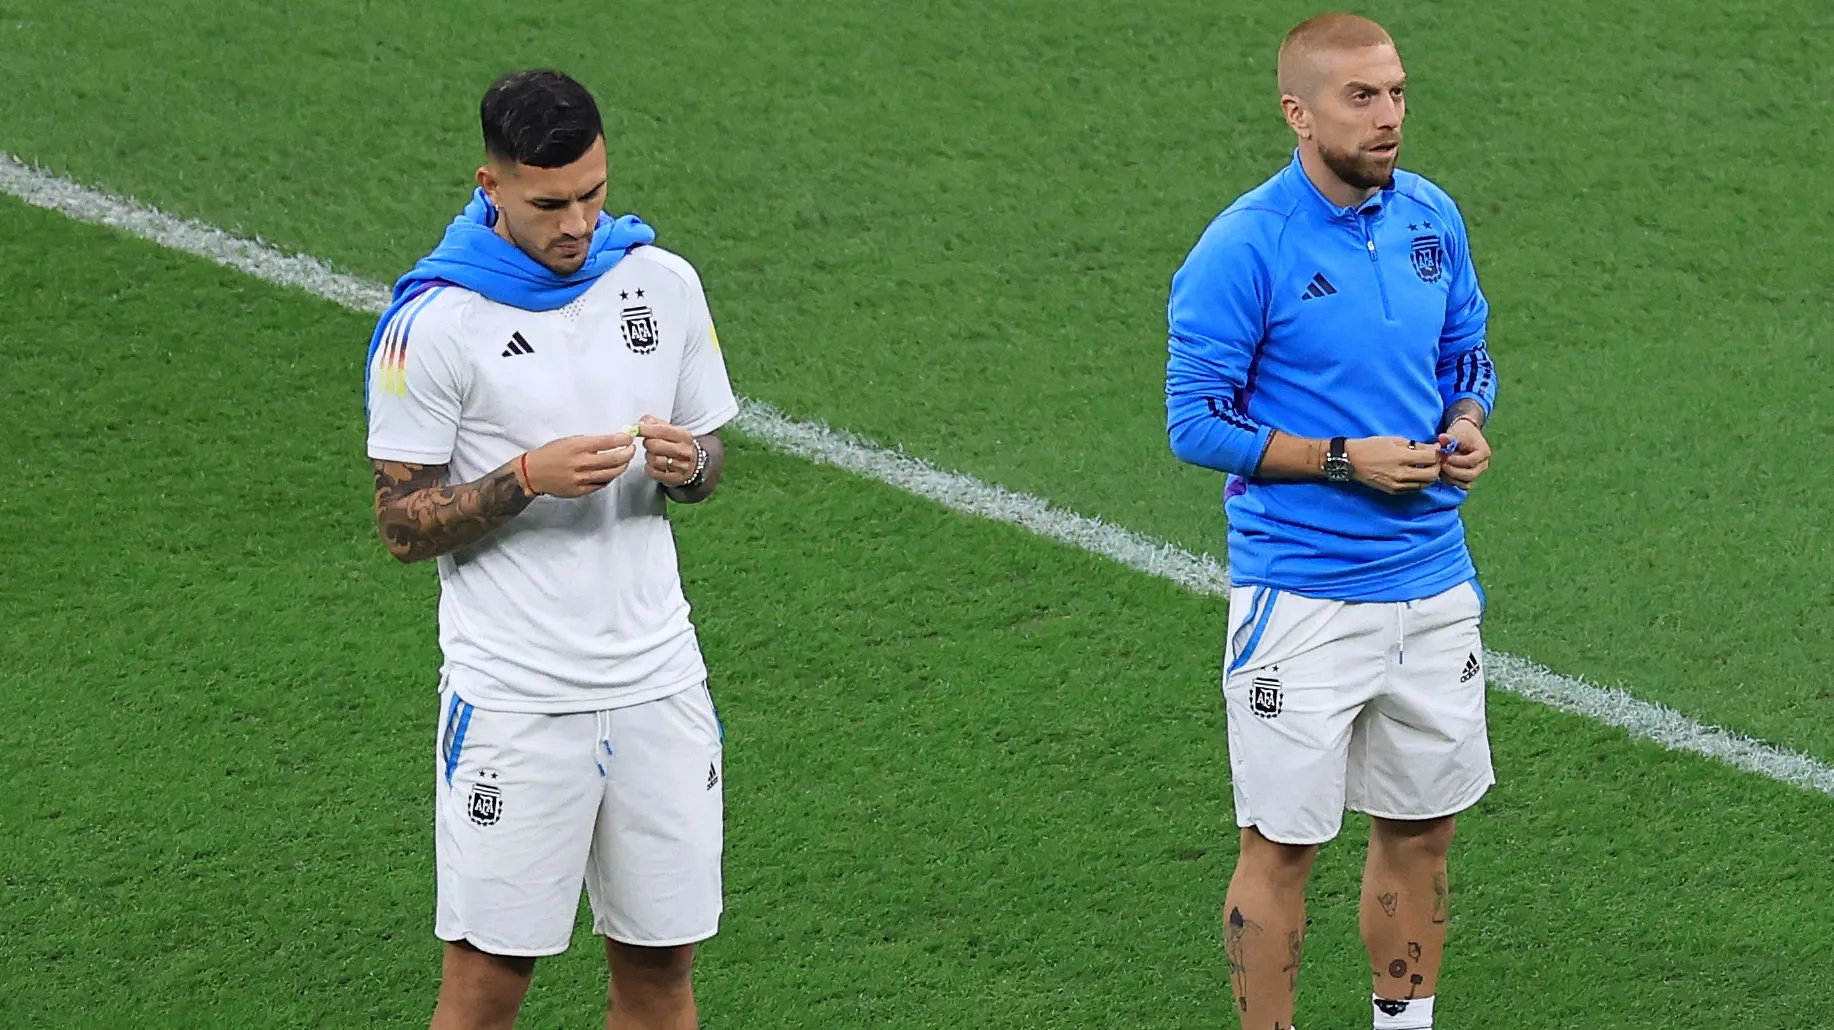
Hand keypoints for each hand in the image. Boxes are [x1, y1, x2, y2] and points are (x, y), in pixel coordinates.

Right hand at [521, 433, 635, 496]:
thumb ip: (590, 443)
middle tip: (631, 450)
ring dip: (621, 467)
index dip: (623, 440)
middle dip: (627, 453)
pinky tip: (611, 472)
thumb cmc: (551, 453)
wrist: (532, 473)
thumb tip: (612, 442)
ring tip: (624, 461)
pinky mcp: (580, 491)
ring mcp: (581, 478)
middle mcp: (581, 463)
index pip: (608, 442)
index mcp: (578, 446)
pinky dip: (609, 478)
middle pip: (614, 459)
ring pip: (610, 474)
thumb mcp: (569, 441)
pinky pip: (601, 485)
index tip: (629, 438)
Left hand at [635, 415, 700, 487]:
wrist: (694, 463)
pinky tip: (653, 464)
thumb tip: (639, 424)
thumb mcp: (670, 429)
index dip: (646, 429)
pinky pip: (654, 472)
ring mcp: (681, 466)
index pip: (661, 430)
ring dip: (648, 456)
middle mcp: (684, 451)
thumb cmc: (677, 444)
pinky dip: (649, 467)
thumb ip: (653, 423)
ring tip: (652, 454)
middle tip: (648, 443)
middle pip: (655, 446)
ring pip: (654, 460)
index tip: (637, 429)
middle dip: (647, 443)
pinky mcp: (675, 478)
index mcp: (684, 436)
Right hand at [1343, 436, 1443, 493]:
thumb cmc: (1371, 446)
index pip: (1431, 458)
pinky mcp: (1394, 491)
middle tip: (1434, 460)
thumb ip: (1416, 445)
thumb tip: (1433, 448)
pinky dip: (1419, 482)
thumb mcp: (1394, 440)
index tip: (1436, 450)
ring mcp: (1398, 485)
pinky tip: (1415, 474)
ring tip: (1425, 467)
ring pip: (1425, 484)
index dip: (1437, 453)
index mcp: (1402, 458)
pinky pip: (1414, 489)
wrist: (1351, 461)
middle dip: (1437, 466)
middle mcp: (1401, 474)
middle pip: (1432, 474)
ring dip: (1429, 475)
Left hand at [1435, 416, 1491, 489]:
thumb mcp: (1455, 432)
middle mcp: (1483, 464)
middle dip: (1453, 472)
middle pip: (1470, 475)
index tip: (1446, 457)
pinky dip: (1451, 481)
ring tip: (1441, 468)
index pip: (1472, 461)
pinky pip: (1461, 484)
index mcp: (1484, 452)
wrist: (1464, 435)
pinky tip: (1443, 473)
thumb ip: (1448, 437)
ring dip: (1451, 478)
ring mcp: (1477, 472)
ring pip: (1465, 483)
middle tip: (1442, 464)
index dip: (1458, 461)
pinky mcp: (1470, 477)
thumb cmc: (1461, 433)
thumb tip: (1441, 438)